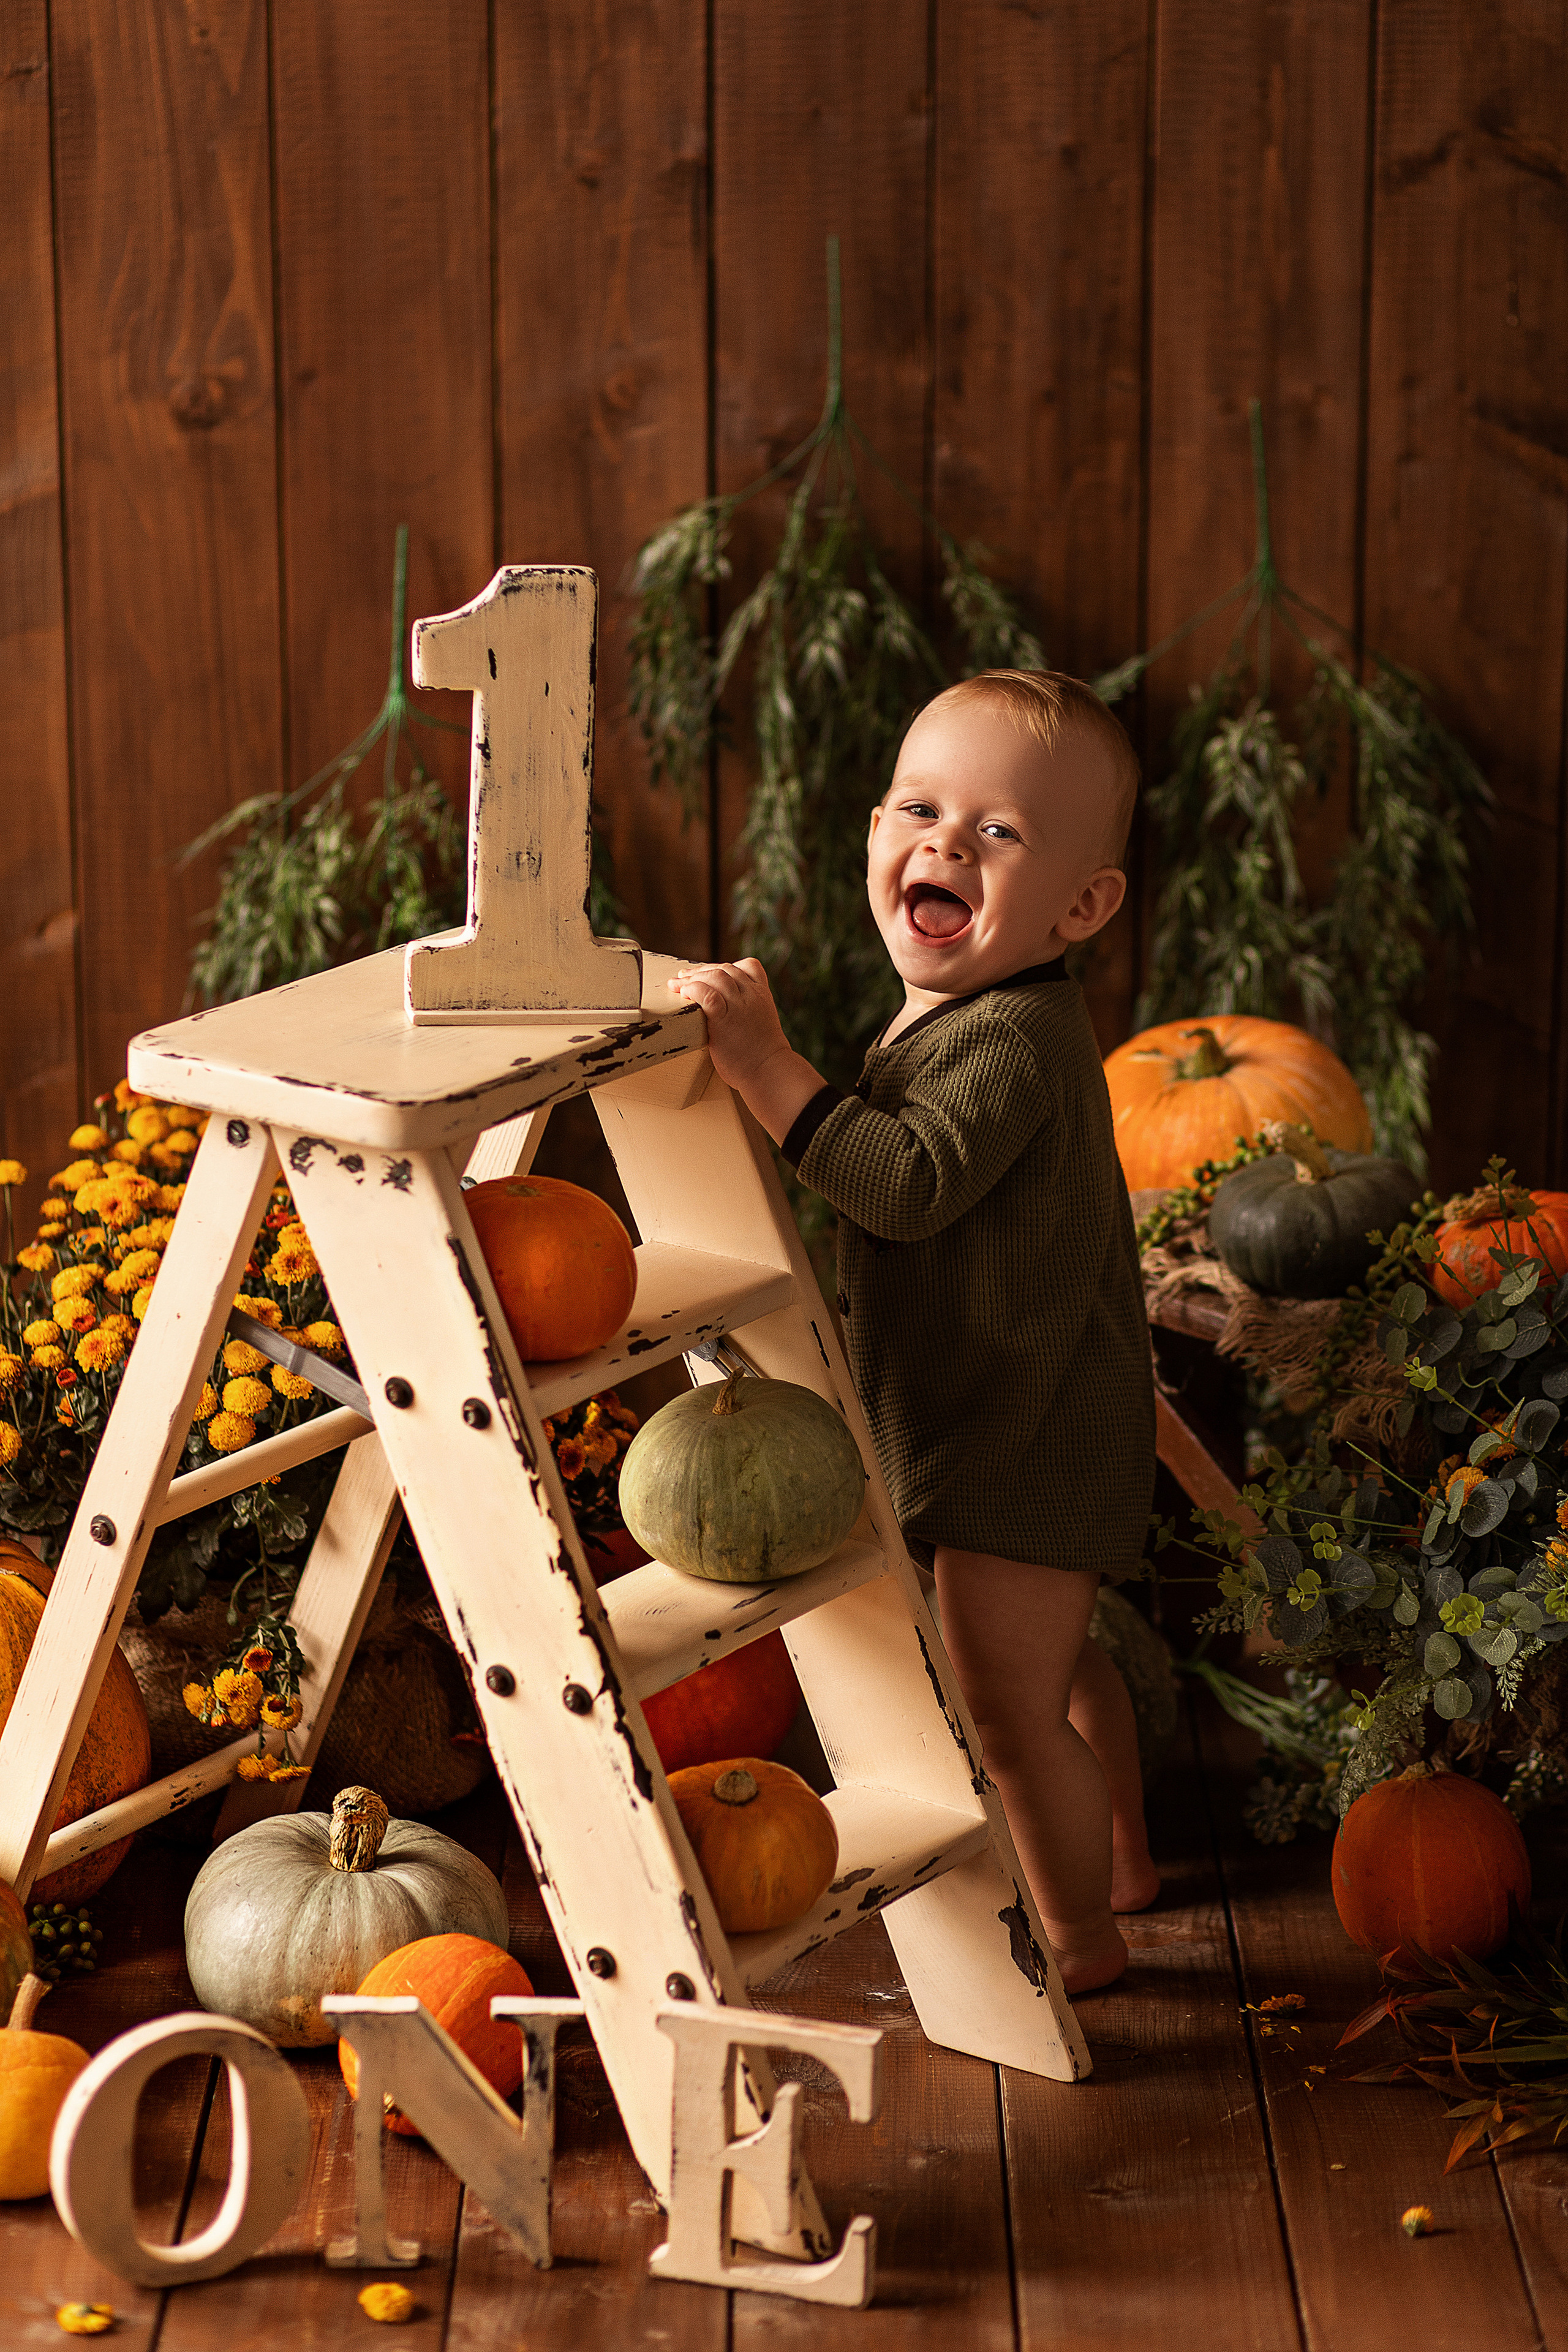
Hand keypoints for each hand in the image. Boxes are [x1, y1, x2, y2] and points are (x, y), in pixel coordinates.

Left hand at [669, 960, 824, 1144]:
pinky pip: (706, 994)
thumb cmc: (761, 1054)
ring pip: (715, 976)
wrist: (768, 1070)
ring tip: (678, 985)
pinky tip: (685, 995)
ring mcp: (739, 1005)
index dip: (725, 966)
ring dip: (693, 978)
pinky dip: (692, 990)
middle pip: (725, 969)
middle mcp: (752, 995)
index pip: (749, 965)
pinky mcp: (724, 1019)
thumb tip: (723, 1008)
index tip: (709, 973)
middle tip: (684, 978)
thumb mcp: (760, 1022)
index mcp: (762, 995)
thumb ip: (746, 1009)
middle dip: (702, 970)